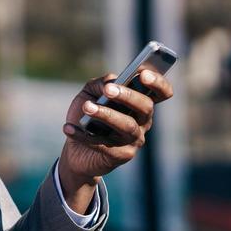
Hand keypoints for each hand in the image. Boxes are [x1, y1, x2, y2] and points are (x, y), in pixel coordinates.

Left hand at [59, 68, 174, 189]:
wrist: (76, 149)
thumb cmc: (87, 116)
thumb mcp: (89, 93)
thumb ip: (100, 83)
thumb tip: (110, 82)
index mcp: (140, 103)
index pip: (161, 92)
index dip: (157, 82)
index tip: (142, 74)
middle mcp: (143, 121)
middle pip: (145, 107)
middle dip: (127, 96)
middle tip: (108, 90)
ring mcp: (134, 140)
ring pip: (127, 126)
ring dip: (106, 115)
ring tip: (86, 107)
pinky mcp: (121, 156)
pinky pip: (105, 145)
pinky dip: (84, 136)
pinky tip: (68, 128)